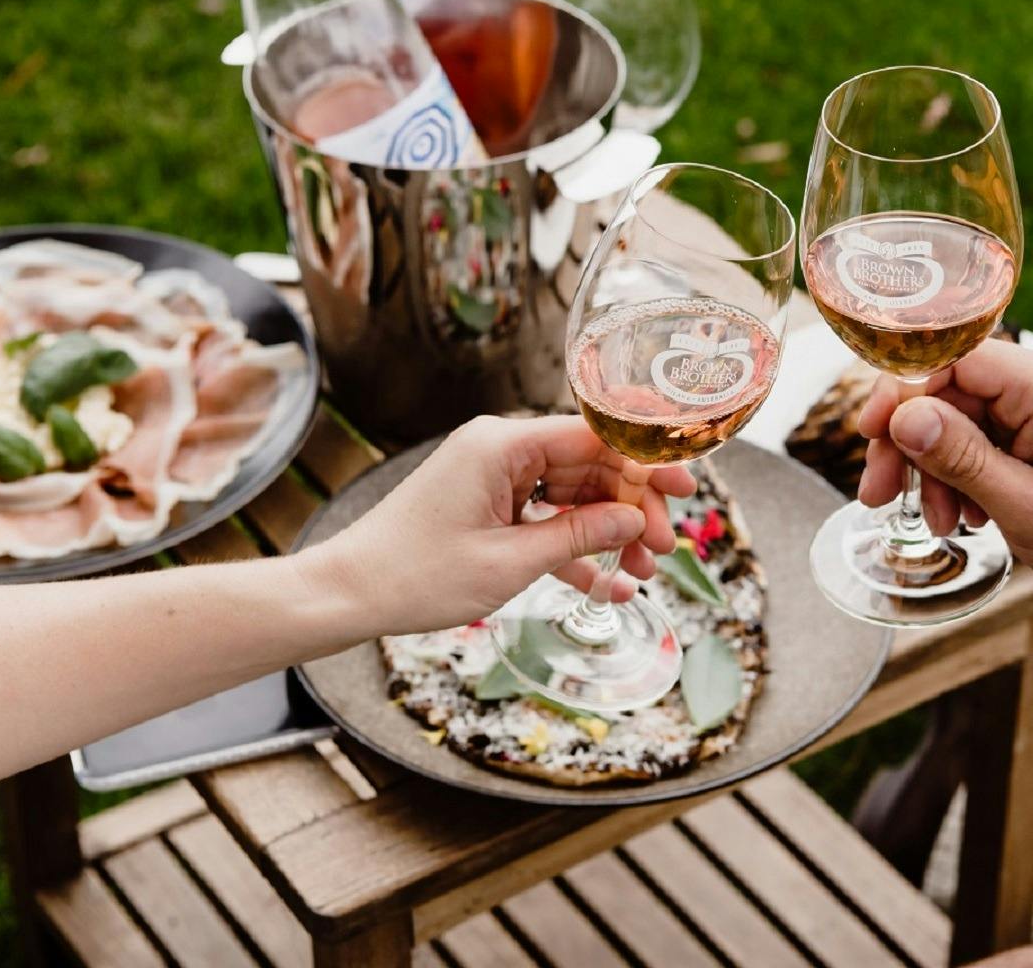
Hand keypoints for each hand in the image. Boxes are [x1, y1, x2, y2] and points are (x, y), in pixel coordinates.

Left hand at [304, 414, 695, 634]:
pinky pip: (545, 522)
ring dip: (610, 533)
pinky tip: (610, 585)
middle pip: (589, 467)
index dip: (643, 463)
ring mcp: (494, 480)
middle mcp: (500, 450)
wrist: (349, 595)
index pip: (593, 437)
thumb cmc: (416, 574)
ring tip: (644, 574)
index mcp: (502, 444)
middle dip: (632, 508)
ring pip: (573, 497)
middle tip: (665, 548)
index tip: (683, 488)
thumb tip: (636, 518)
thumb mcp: (509, 560)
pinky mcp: (488, 510)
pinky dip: (574, 551)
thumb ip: (578, 534)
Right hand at [855, 340, 1032, 598]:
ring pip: (959, 409)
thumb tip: (902, 416)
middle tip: (881, 496)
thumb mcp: (1023, 508)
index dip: (900, 392)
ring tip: (944, 522)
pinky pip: (985, 422)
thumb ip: (960, 457)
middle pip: (948, 387)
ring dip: (938, 465)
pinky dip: (965, 464)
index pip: (949, 357)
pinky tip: (968, 510)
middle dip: (911, 444)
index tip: (868, 435)